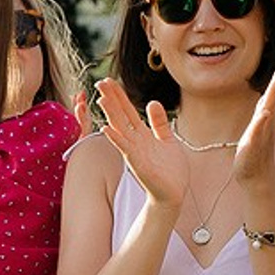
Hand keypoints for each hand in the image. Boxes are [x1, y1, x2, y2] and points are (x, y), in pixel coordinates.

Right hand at [93, 79, 191, 212]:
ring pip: (120, 129)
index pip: (128, 111)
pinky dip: (116, 138)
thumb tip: (152, 102)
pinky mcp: (137, 163)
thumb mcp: (167, 140)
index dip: (119, 95)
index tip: (109, 80)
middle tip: (100, 82)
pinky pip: (125, 148)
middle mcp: (135, 141)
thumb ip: (159, 122)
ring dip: (111, 114)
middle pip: (121, 115)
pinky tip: (106, 129)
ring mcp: (135, 152)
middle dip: (112, 99)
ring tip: (101, 98)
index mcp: (142, 135)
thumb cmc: (170, 170)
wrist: (174, 193)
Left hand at [231, 57, 274, 196]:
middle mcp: (266, 120)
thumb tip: (269, 99)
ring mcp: (261, 132)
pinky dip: (261, 122)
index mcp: (267, 114)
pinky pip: (258, 131)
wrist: (253, 175)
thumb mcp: (258, 126)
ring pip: (268, 109)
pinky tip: (264, 113)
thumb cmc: (255, 149)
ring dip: (274, 94)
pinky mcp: (253, 145)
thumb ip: (265, 112)